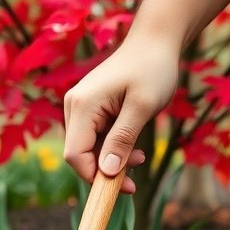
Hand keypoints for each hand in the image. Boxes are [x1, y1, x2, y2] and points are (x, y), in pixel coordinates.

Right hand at [63, 40, 179, 192]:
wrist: (155, 42)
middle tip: (137, 173)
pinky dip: (113, 148)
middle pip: (80, 154)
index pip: (75, 155)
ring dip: (112, 159)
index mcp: (82, 105)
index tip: (124, 187)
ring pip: (88, 149)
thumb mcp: (142, 107)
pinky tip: (133, 146)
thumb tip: (106, 172)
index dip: (95, 177)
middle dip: (106, 169)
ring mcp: (81, 107)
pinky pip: (95, 138)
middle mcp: (74, 106)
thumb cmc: (152, 69)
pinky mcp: (90, 109)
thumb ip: (122, 139)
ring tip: (140, 156)